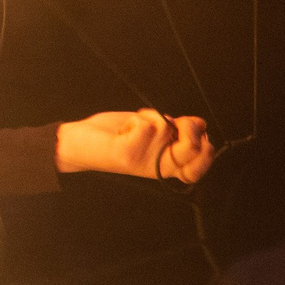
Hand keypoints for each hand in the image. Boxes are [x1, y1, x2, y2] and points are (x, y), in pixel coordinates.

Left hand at [53, 110, 212, 182]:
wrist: (78, 144)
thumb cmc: (116, 135)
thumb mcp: (152, 134)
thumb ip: (175, 132)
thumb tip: (201, 124)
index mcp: (165, 166)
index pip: (198, 169)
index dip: (207, 151)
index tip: (198, 136)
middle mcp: (157, 167)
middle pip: (193, 150)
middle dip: (190, 127)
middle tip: (174, 122)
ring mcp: (143, 162)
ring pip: (166, 128)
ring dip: (151, 116)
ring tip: (135, 124)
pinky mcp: (128, 154)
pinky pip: (147, 125)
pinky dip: (137, 118)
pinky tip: (124, 129)